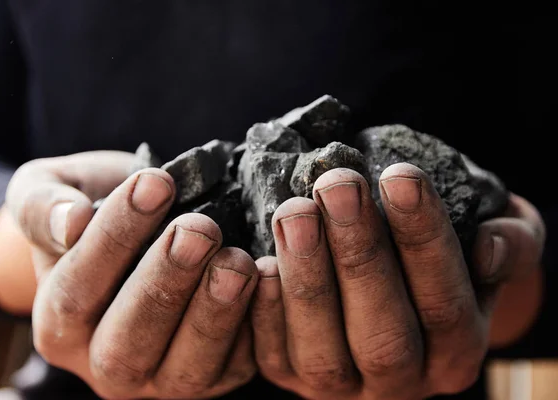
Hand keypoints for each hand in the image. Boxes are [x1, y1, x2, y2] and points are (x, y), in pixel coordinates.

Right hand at [5, 152, 257, 398]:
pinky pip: (238, 364)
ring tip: (236, 261)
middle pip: (129, 343)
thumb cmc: (92, 207)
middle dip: (166, 282)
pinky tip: (269, 282)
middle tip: (198, 229)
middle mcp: (107, 364)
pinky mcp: (217, 373)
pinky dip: (257, 329)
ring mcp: (164, 377)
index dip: (115, 238)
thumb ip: (41, 206)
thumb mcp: (48, 193)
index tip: (154, 184)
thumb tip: (69, 222)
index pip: (77, 291)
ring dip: (214, 314)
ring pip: (186, 367)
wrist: (137, 227)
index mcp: (59, 325)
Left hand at [251, 164, 544, 399]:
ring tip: (295, 212)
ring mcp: (343, 386)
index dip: (423, 241)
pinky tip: (258, 261)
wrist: (397, 281)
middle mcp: (401, 382)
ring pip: (323, 353)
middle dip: (358, 254)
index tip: (400, 177)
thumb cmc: (445, 252)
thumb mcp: (497, 240)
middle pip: (383, 334)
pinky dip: (265, 313)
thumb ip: (512, 242)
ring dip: (307, 278)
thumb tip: (490, 247)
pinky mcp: (291, 378)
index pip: (445, 304)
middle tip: (338, 186)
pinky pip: (273, 357)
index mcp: (455, 352)